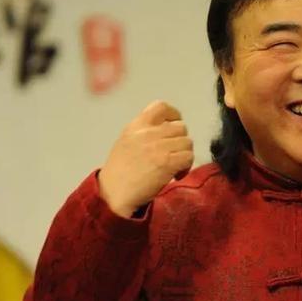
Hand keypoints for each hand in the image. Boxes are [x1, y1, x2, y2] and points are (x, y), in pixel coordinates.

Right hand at [98, 100, 193, 217]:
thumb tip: (167, 128)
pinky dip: (186, 167)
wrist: (113, 194)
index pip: (161, 106)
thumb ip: (144, 131)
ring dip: (184, 155)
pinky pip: (189, 157)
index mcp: (136, 125)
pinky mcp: (167, 162)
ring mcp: (158, 147)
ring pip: (188, 142)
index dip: (173, 115)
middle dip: (180, 141)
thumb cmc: (119, 171)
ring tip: (174, 167)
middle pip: (181, 127)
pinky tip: (176, 175)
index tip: (173, 128)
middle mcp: (148, 132)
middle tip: (173, 155)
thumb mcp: (127, 141)